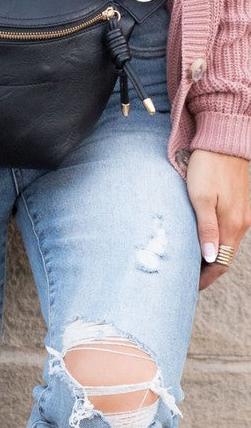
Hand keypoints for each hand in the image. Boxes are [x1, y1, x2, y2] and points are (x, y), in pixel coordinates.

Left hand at [186, 148, 250, 290]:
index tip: (189, 286)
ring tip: (191, 261)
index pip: (220, 263)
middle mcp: (241, 222)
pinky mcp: (238, 203)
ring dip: (211, 254)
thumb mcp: (201, 198)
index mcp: (232, 225)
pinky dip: (215, 239)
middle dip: (207, 269)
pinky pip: (228, 230)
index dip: (205, 278)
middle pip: (224, 255)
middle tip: (186, 278)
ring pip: (227, 243)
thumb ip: (206, 229)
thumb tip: (210, 258)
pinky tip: (202, 238)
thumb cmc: (207, 167)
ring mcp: (241, 213)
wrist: (222, 141)